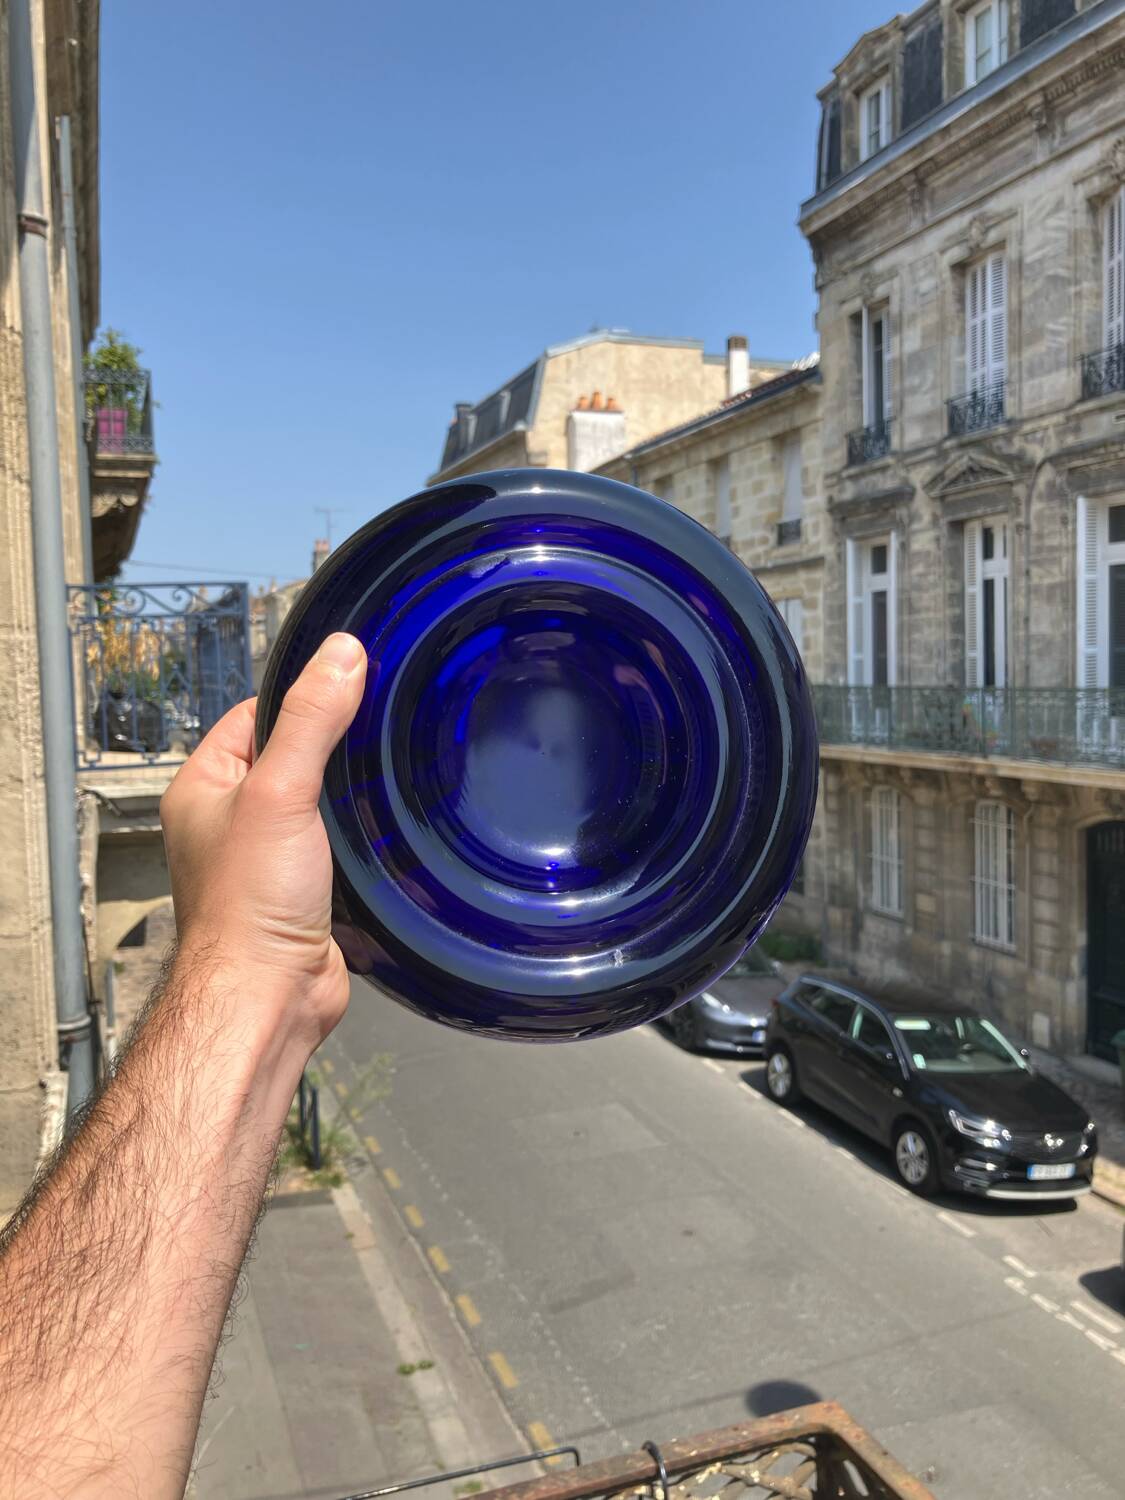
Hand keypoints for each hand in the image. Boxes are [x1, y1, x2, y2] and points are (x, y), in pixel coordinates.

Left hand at [160, 632, 366, 1049]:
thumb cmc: (250, 905)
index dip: (301, 700)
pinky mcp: (299, 892)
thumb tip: (341, 653)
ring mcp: (264, 859)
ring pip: (315, 805)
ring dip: (347, 799)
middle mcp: (228, 822)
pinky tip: (382, 834)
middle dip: (333, 751)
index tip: (349, 686)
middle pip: (290, 759)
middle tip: (377, 735)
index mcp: (202, 788)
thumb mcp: (281, 792)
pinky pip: (333, 847)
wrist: (268, 997)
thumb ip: (311, 720)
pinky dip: (357, 840)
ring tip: (383, 781)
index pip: (254, 716)